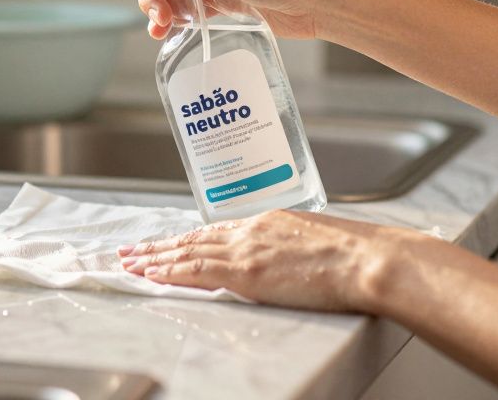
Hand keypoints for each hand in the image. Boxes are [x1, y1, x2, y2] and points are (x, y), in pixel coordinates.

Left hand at [117, 209, 407, 312]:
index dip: (189, 237)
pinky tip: (149, 274)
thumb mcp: (319, 241)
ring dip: (154, 258)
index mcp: (269, 222)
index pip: (217, 230)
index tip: (170, 241)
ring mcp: (245, 250)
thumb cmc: (359, 254)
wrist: (369, 259)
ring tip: (129, 263)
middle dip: (160, 245)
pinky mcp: (245, 273)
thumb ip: (294, 247)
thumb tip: (290, 259)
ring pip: (186, 253)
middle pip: (194, 238)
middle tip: (132, 249)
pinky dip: (168, 272)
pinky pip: (194, 272)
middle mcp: (251, 230)